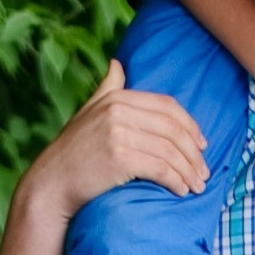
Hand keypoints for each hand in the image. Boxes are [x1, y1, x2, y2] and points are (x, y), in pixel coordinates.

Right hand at [26, 62, 210, 221]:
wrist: (50, 183)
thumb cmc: (73, 151)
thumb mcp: (88, 112)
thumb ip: (107, 87)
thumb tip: (117, 63)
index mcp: (117, 97)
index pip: (167, 106)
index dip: (190, 126)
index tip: (202, 145)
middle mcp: (118, 110)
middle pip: (173, 129)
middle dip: (194, 153)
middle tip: (203, 172)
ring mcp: (118, 133)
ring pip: (170, 151)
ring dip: (188, 171)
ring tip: (196, 186)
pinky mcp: (119, 158)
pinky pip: (160, 168)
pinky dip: (175, 181)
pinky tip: (180, 191)